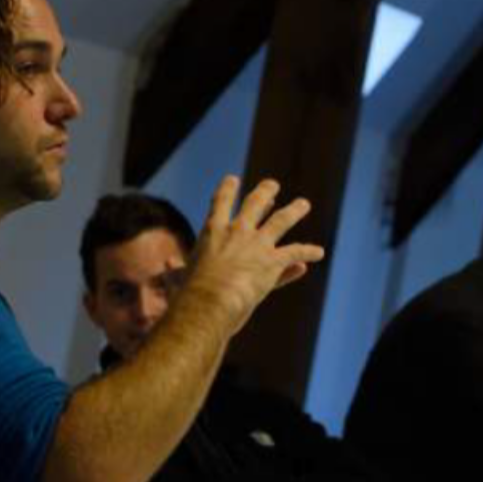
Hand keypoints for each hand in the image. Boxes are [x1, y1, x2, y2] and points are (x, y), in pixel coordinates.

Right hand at [181, 176, 324, 334]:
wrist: (209, 302)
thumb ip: (175, 270)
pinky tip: (318, 252)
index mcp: (212, 232)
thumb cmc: (190, 295)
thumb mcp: (179, 278)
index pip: (219, 203)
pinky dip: (308, 252)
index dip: (227, 190)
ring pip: (281, 220)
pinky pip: (296, 252)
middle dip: (265, 192)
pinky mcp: (273, 261)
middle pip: (255, 203)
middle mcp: (237, 231)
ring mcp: (257, 244)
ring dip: (294, 211)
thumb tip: (164, 268)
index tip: (232, 179)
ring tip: (303, 204)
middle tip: (272, 185)